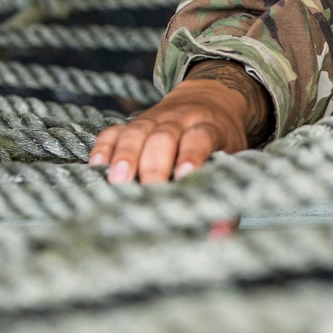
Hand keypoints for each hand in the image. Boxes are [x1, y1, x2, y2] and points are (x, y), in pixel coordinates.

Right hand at [88, 62, 270, 183]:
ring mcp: (154, 118)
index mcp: (210, 127)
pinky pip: (114, 131)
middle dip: (154, 165)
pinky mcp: (134, 122)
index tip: (183, 176)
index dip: (191, 156)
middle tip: (149, 190)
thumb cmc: (222, 140)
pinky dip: (104, 147)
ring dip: (125, 156)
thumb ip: (229, 197)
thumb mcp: (235, 161)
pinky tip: (97, 167)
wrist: (211, 98)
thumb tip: (220, 233)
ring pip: (137, 132)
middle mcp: (180, 120)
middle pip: (164, 138)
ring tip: (117, 181)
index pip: (200, 139)